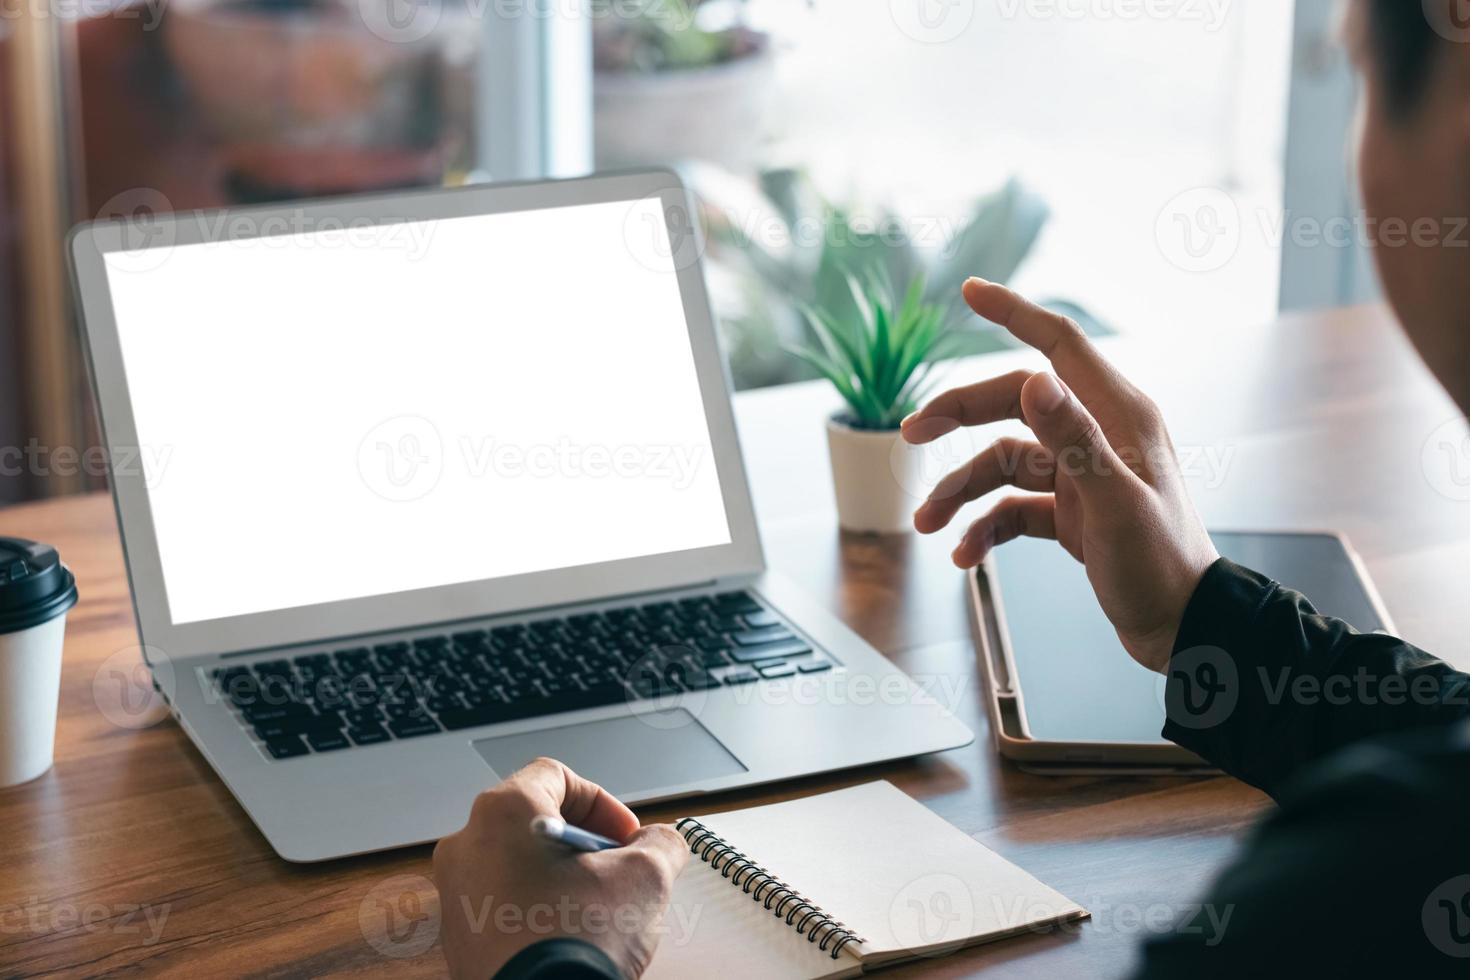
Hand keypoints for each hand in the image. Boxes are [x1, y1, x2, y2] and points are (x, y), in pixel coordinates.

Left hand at [433, 758, 688, 978]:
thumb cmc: (575, 942)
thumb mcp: (644, 879)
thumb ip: (660, 844)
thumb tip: (662, 843)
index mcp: (503, 813)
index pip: (555, 776)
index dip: (602, 802)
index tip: (627, 836)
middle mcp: (467, 846)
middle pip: (534, 822)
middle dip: (584, 843)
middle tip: (617, 871)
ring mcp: (456, 895)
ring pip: (517, 865)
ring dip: (561, 877)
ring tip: (598, 910)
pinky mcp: (458, 939)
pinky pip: (501, 906)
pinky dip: (535, 910)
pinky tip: (569, 936)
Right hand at [902, 278, 1218, 673]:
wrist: (1182, 628)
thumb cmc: (1160, 565)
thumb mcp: (1114, 502)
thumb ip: (1075, 439)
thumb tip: (1035, 380)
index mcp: (1118, 415)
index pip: (1059, 344)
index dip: (1014, 313)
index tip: (970, 291)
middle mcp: (1098, 435)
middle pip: (1013, 403)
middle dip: (959, 416)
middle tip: (909, 434)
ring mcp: (1082, 474)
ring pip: (1003, 461)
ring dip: (961, 489)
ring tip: (927, 522)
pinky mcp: (1071, 514)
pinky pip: (1012, 507)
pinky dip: (984, 526)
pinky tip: (964, 555)